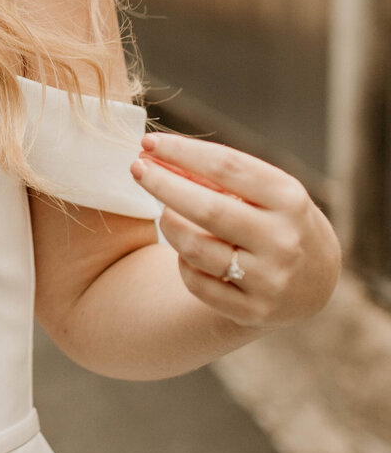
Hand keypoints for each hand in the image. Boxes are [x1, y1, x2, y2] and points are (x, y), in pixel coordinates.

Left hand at [130, 131, 340, 326]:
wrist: (317, 279)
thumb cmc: (277, 218)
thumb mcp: (265, 190)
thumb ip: (219, 175)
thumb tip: (157, 153)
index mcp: (289, 198)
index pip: (227, 167)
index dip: (182, 151)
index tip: (148, 141)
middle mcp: (283, 239)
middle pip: (208, 209)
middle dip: (163, 185)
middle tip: (136, 168)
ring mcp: (269, 279)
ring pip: (195, 249)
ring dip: (170, 224)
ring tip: (166, 213)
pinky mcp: (252, 311)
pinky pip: (196, 282)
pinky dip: (183, 262)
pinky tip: (186, 252)